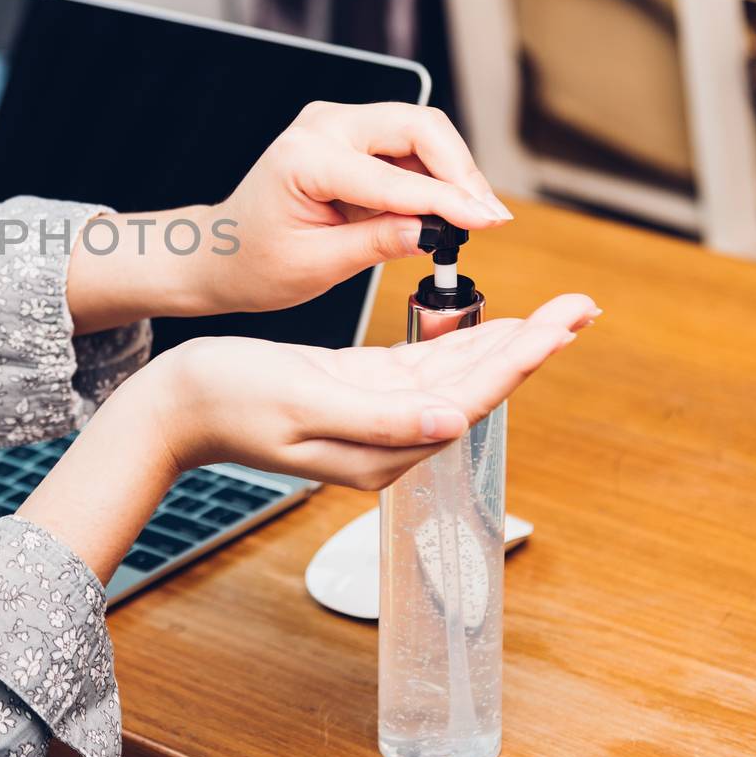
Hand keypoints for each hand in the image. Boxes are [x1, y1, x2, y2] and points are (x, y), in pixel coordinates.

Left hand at [66, 101, 513, 332]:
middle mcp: (320, 126)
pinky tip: (447, 209)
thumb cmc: (253, 262)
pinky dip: (434, 172)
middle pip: (418, 126)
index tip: (487, 222)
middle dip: (460, 171)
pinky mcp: (349, 134)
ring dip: (453, 171)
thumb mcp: (316, 265)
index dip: (447, 200)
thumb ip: (378, 243)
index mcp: (303, 158)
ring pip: (420, 130)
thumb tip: (437, 232)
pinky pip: (407, 143)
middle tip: (487, 218)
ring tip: (471, 219)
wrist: (220, 252)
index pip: (393, 177)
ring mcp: (335, 124)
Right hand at [155, 292, 597, 488]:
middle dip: (531, 345)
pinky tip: (491, 327)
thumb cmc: (224, 401)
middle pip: (474, 386)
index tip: (562, 327)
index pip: (466, 398)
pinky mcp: (356, 391)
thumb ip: (376, 417)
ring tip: (557, 313)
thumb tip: (447, 420)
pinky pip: (421, 365)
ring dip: (507, 341)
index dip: (519, 359)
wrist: (173, 408)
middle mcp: (386, 439)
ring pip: (456, 373)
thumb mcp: (299, 401)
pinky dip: (460, 342)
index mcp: (377, 450)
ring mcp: (373, 415)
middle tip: (582, 307)